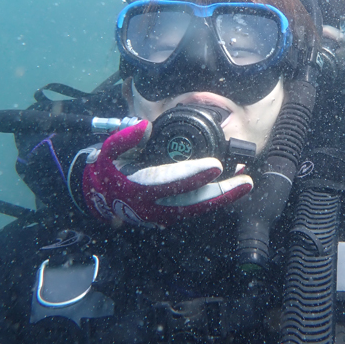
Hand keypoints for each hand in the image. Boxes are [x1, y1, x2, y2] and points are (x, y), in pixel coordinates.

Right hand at [81, 120, 252, 227]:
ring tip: (245, 184)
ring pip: (198, 209)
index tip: (217, 165)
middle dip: (221, 193)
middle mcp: (153, 206)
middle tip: (245, 181)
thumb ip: (125, 137)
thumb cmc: (105, 170)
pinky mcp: (168, 216)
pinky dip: (213, 200)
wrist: (99, 198)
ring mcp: (162, 214)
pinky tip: (230, 190)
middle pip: (193, 202)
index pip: (172, 181)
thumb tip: (146, 126)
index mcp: (138, 187)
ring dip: (222, 198)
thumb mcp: (107, 150)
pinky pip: (195, 210)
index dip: (195, 174)